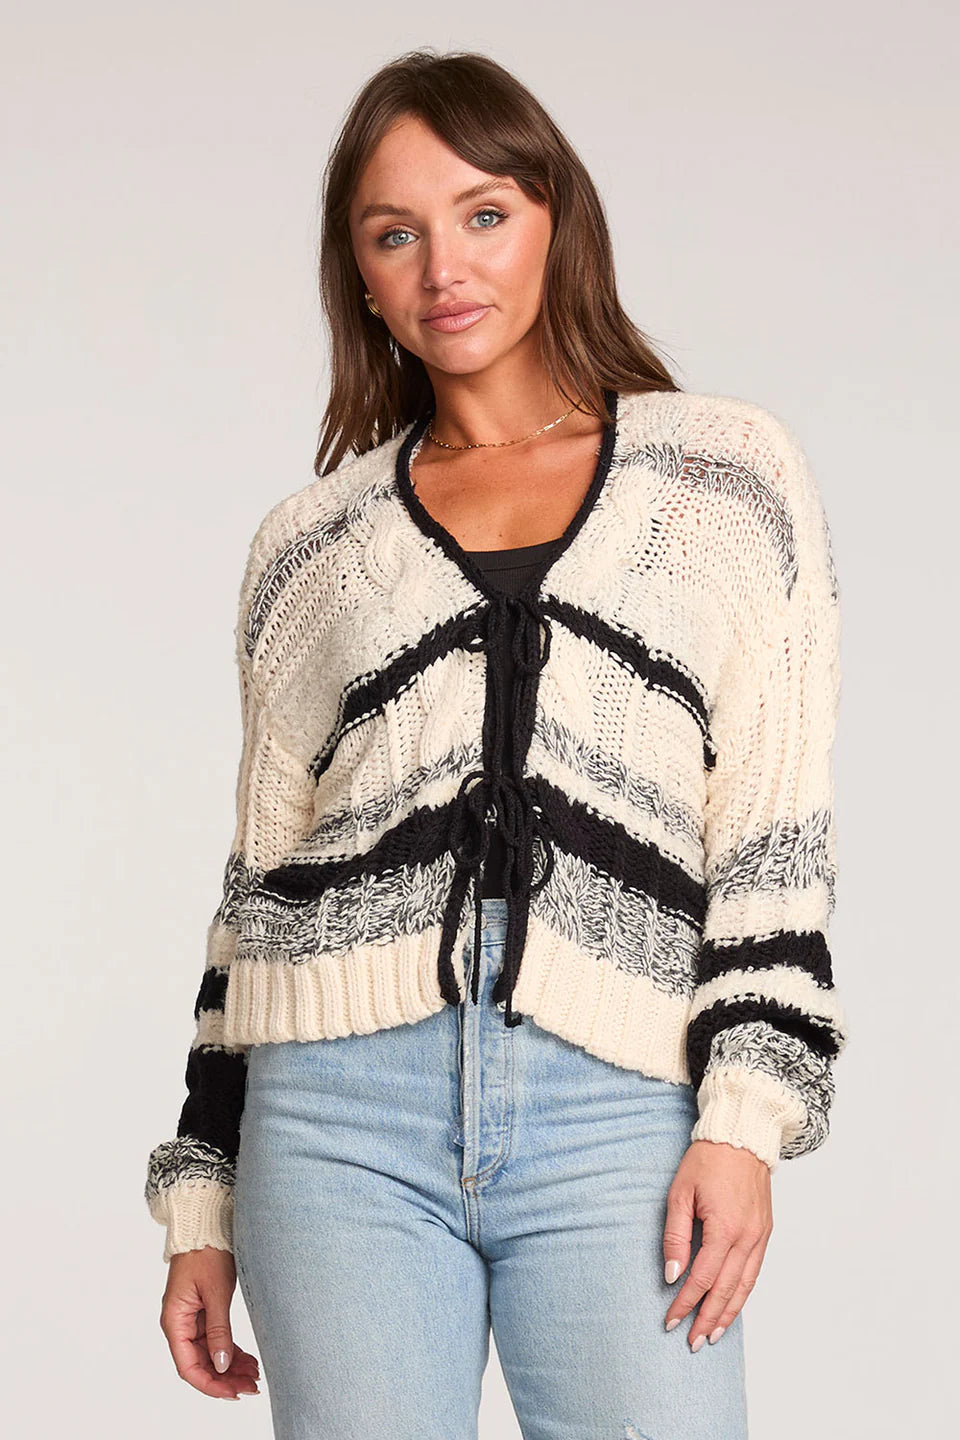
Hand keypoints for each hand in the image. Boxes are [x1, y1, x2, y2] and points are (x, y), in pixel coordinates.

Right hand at [159, 1246, 260, 1399]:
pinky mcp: (204, 1312)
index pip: (189, 1367)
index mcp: (174, 1321)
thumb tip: (221, 1365)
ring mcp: (192, 1319)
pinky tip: (248, 1360)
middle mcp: (180, 1324)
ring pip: (210, 1353)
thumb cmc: (206, 1253)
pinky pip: (215, 1339)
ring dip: (230, 1366)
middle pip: (200, 1363)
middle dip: (225, 1378)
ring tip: (254, 1376)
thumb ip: (219, 1330)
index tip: (233, 1393)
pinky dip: (231, 1350)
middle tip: (251, 1386)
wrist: (207, 1225)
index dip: (210, 1384)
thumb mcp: (216, 1293)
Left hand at [662, 1139, 772, 1350]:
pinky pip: (755, 1272)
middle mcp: (747, 1237)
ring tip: (713, 1335)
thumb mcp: (680, 1193)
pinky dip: (743, 1294)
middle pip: (726, 1290)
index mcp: (724, 1228)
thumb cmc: (707, 1161)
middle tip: (692, 1342)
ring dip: (728, 1314)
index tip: (671, 1320)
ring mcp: (760, 1236)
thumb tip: (672, 1274)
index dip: (686, 1303)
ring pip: (745, 1287)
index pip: (702, 1278)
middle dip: (707, 1319)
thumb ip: (675, 1236)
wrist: (741, 1137)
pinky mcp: (765, 1232)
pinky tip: (732, 1306)